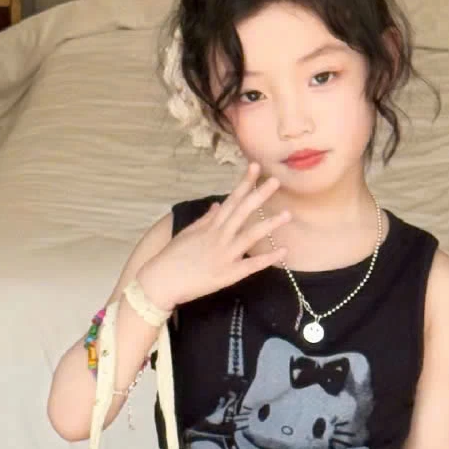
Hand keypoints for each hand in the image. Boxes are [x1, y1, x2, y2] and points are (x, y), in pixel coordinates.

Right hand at [138, 165, 290, 313]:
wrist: (161, 281)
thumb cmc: (172, 257)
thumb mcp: (187, 233)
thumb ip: (205, 219)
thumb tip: (218, 205)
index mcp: (210, 226)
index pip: (231, 200)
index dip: (244, 183)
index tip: (256, 167)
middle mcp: (219, 236)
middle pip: (242, 211)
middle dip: (259, 195)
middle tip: (275, 181)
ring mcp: (225, 254)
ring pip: (250, 235)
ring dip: (270, 224)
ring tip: (287, 214)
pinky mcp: (228, 274)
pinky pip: (251, 265)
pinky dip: (267, 258)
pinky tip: (283, 251)